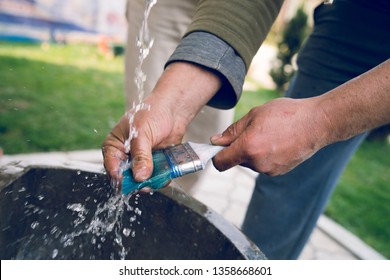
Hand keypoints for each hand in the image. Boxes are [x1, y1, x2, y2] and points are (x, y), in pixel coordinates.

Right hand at [102, 62, 220, 183]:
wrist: (173, 110)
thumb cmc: (152, 113)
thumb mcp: (142, 133)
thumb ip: (141, 156)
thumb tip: (140, 176)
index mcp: (115, 146)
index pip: (111, 166)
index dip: (118, 176)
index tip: (127, 182)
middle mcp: (127, 156)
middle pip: (126, 177)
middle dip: (136, 182)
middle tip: (144, 184)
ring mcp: (141, 161)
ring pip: (142, 180)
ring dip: (150, 182)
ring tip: (156, 179)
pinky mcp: (155, 164)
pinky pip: (156, 177)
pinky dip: (161, 179)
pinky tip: (165, 175)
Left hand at [211, 97, 327, 175]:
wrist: (318, 123)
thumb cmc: (286, 114)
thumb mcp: (255, 115)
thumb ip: (232, 131)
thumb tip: (215, 141)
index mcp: (248, 148)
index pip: (221, 162)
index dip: (215, 155)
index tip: (217, 147)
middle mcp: (257, 163)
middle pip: (236, 160)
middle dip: (238, 148)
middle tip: (253, 130)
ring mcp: (269, 170)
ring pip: (250, 162)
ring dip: (252, 151)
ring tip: (270, 134)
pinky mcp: (279, 172)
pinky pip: (263, 164)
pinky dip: (264, 155)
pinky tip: (278, 142)